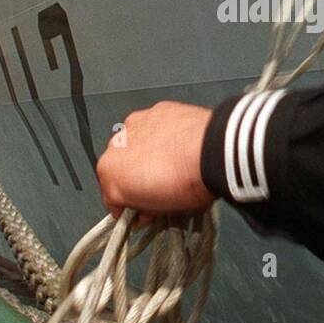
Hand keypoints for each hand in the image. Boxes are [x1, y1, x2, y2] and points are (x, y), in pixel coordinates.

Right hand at [96, 102, 214, 221]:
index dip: (131, 208)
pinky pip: (155, 127)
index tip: (145, 213)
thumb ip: (145, 211)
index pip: (113, 198)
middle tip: (160, 190)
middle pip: (122, 168)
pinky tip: (180, 146)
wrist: (214, 152)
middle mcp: (116, 144)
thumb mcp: (162, 212)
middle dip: (136, 179)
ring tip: (172, 166)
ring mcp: (136, 124)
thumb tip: (146, 211)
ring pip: (136, 145)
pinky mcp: (157, 109)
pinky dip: (163, 136)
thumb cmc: (188, 182)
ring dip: (148, 155)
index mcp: (109, 172)